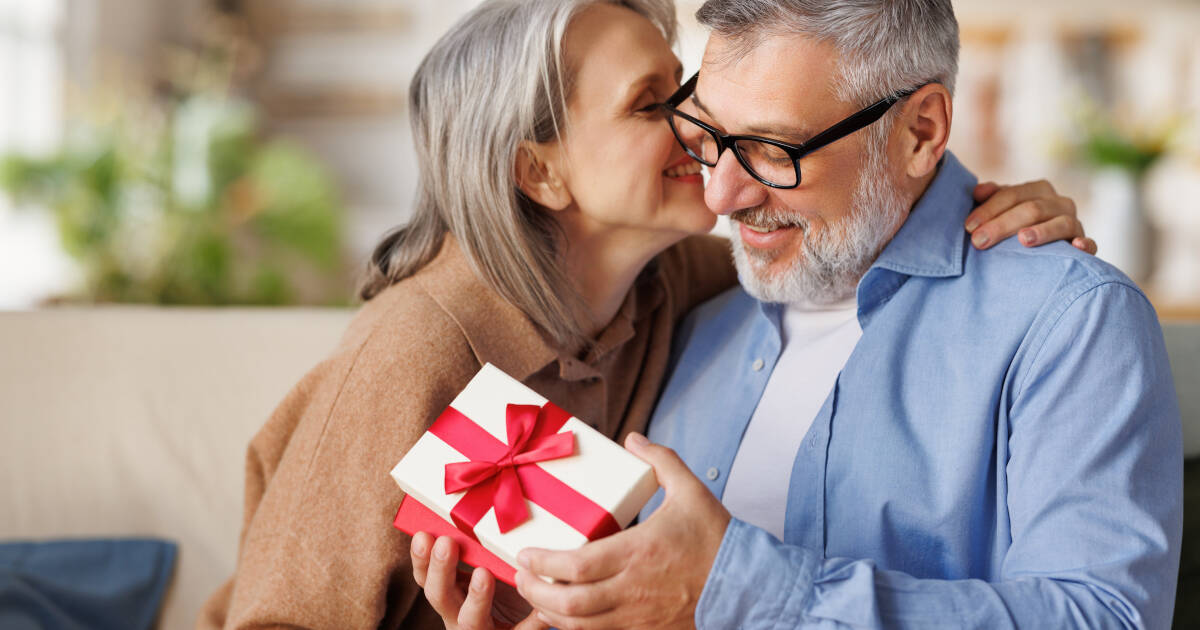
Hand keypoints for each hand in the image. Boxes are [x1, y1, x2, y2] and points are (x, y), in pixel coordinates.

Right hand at [411, 532, 547, 629]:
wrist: (524, 628)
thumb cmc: (504, 592)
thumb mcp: (488, 568)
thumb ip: (481, 546)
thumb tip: (485, 496)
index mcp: (452, 594)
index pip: (426, 577)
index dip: (421, 559)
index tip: (424, 534)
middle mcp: (459, 615)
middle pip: (439, 596)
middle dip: (440, 570)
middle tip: (446, 543)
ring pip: (470, 620)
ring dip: (475, 597)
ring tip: (483, 574)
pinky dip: (530, 621)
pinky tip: (541, 609)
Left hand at [514, 433, 730, 629]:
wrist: (747, 584)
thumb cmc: (716, 538)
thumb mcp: (691, 490)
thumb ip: (661, 460)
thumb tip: (634, 438)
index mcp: (638, 552)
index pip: (576, 566)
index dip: (542, 563)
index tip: (524, 553)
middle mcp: (633, 588)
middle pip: (570, 603)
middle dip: (535, 591)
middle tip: (520, 576)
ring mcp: (638, 615)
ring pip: (581, 626)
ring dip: (551, 613)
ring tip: (535, 596)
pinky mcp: (646, 629)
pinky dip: (577, 629)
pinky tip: (565, 616)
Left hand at [966, 180, 1097, 253]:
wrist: (1044, 249)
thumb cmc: (1015, 227)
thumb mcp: (1003, 210)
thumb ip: (992, 199)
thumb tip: (977, 191)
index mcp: (1038, 190)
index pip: (1012, 194)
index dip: (989, 209)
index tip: (969, 226)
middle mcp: (1059, 203)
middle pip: (1032, 209)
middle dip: (1003, 224)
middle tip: (979, 241)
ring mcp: (1075, 223)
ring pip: (1061, 223)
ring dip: (1043, 231)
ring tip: (1023, 240)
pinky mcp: (1085, 244)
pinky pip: (1090, 243)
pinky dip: (1085, 244)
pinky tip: (1075, 247)